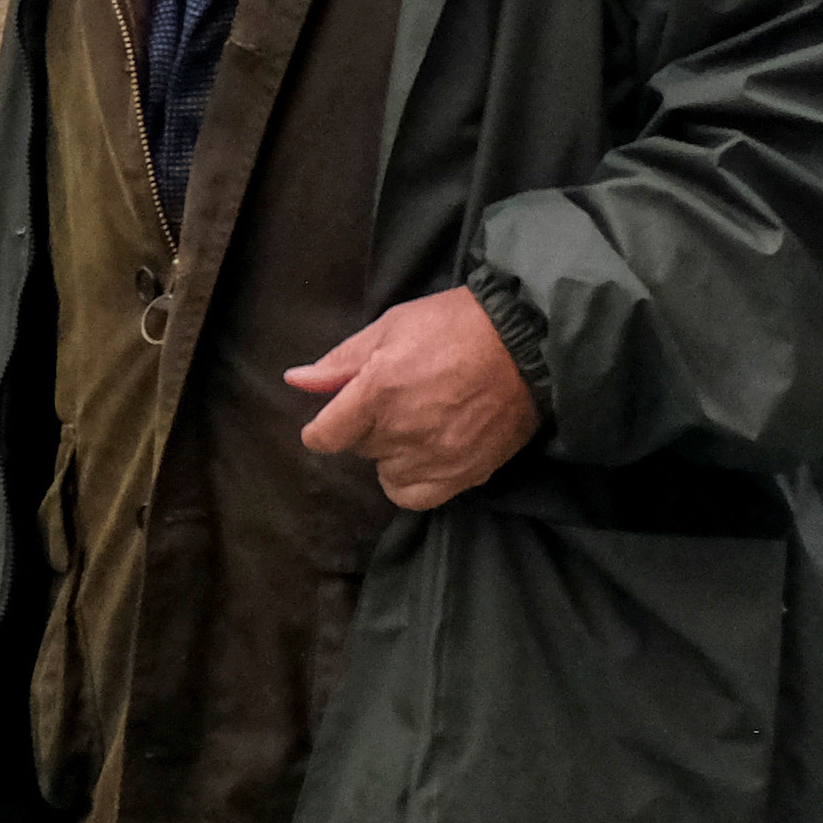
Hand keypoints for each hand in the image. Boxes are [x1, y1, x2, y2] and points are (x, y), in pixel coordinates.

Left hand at [288, 287, 539, 511]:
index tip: (338, 417)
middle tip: (398, 398)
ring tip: (418, 423)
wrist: (526, 344)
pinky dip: (413, 479)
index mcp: (378, 391)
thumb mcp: (392, 327)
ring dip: (393, 452)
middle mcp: (401, 431)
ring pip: (386, 473)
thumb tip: (296, 380)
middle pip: (359, 448)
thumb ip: (341, 361)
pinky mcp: (461, 474)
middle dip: (368, 426)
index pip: (325, 435)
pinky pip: (414, 496)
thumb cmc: (455, 325)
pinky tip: (425, 454)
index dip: (325, 426)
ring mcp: (433, 457)